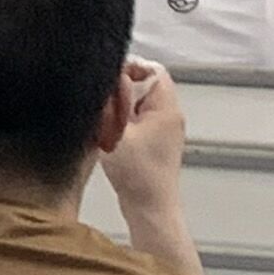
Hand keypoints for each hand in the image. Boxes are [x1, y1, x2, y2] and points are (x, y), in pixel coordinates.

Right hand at [102, 56, 190, 208]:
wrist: (150, 207)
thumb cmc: (138, 175)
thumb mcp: (115, 132)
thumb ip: (109, 102)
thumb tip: (105, 78)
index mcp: (166, 109)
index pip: (152, 69)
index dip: (128, 67)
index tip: (107, 78)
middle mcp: (170, 117)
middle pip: (145, 85)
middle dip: (120, 89)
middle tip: (104, 103)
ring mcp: (164, 130)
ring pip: (139, 103)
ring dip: (120, 107)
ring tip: (107, 123)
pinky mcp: (155, 143)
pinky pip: (138, 120)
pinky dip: (122, 122)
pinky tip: (110, 136)